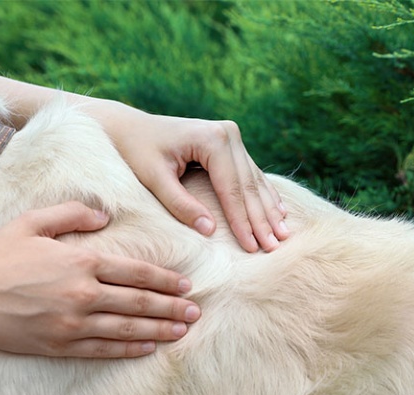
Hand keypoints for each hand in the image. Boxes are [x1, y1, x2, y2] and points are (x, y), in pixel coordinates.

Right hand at [0, 202, 200, 357]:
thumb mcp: (33, 221)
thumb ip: (73, 213)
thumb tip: (105, 215)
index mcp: (80, 261)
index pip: (134, 271)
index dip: (164, 279)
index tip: (185, 285)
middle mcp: (82, 294)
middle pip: (138, 302)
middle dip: (171, 308)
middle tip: (195, 312)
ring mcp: (71, 323)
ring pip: (126, 328)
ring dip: (158, 330)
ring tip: (181, 332)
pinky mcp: (58, 345)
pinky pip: (102, 349)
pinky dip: (128, 349)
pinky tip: (147, 349)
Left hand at [89, 101, 289, 252]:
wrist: (130, 128)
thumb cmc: (136, 153)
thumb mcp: (154, 179)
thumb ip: (180, 204)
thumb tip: (209, 230)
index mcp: (211, 139)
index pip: (231, 189)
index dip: (242, 221)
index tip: (252, 247)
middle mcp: (228, 134)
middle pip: (248, 186)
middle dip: (261, 219)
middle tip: (275, 247)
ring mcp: (231, 137)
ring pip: (254, 181)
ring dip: (268, 210)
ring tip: (283, 235)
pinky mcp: (230, 143)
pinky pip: (250, 175)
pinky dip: (263, 196)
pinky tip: (278, 213)